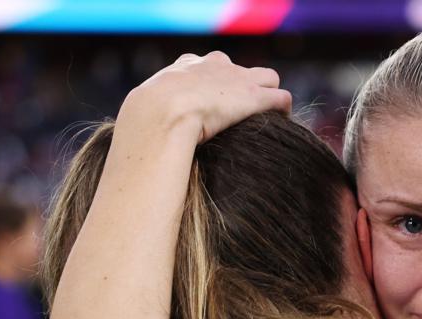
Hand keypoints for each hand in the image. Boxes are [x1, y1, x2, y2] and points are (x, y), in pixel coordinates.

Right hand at [120, 51, 291, 144]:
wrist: (161, 112)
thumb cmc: (148, 120)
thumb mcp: (144, 114)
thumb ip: (150, 123)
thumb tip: (138, 148)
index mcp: (187, 67)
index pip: (208, 66)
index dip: (214, 86)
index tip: (214, 106)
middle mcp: (215, 66)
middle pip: (240, 69)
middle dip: (245, 87)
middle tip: (244, 114)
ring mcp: (237, 79)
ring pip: (268, 78)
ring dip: (270, 96)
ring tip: (270, 118)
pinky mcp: (254, 95)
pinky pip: (280, 97)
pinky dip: (283, 109)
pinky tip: (282, 123)